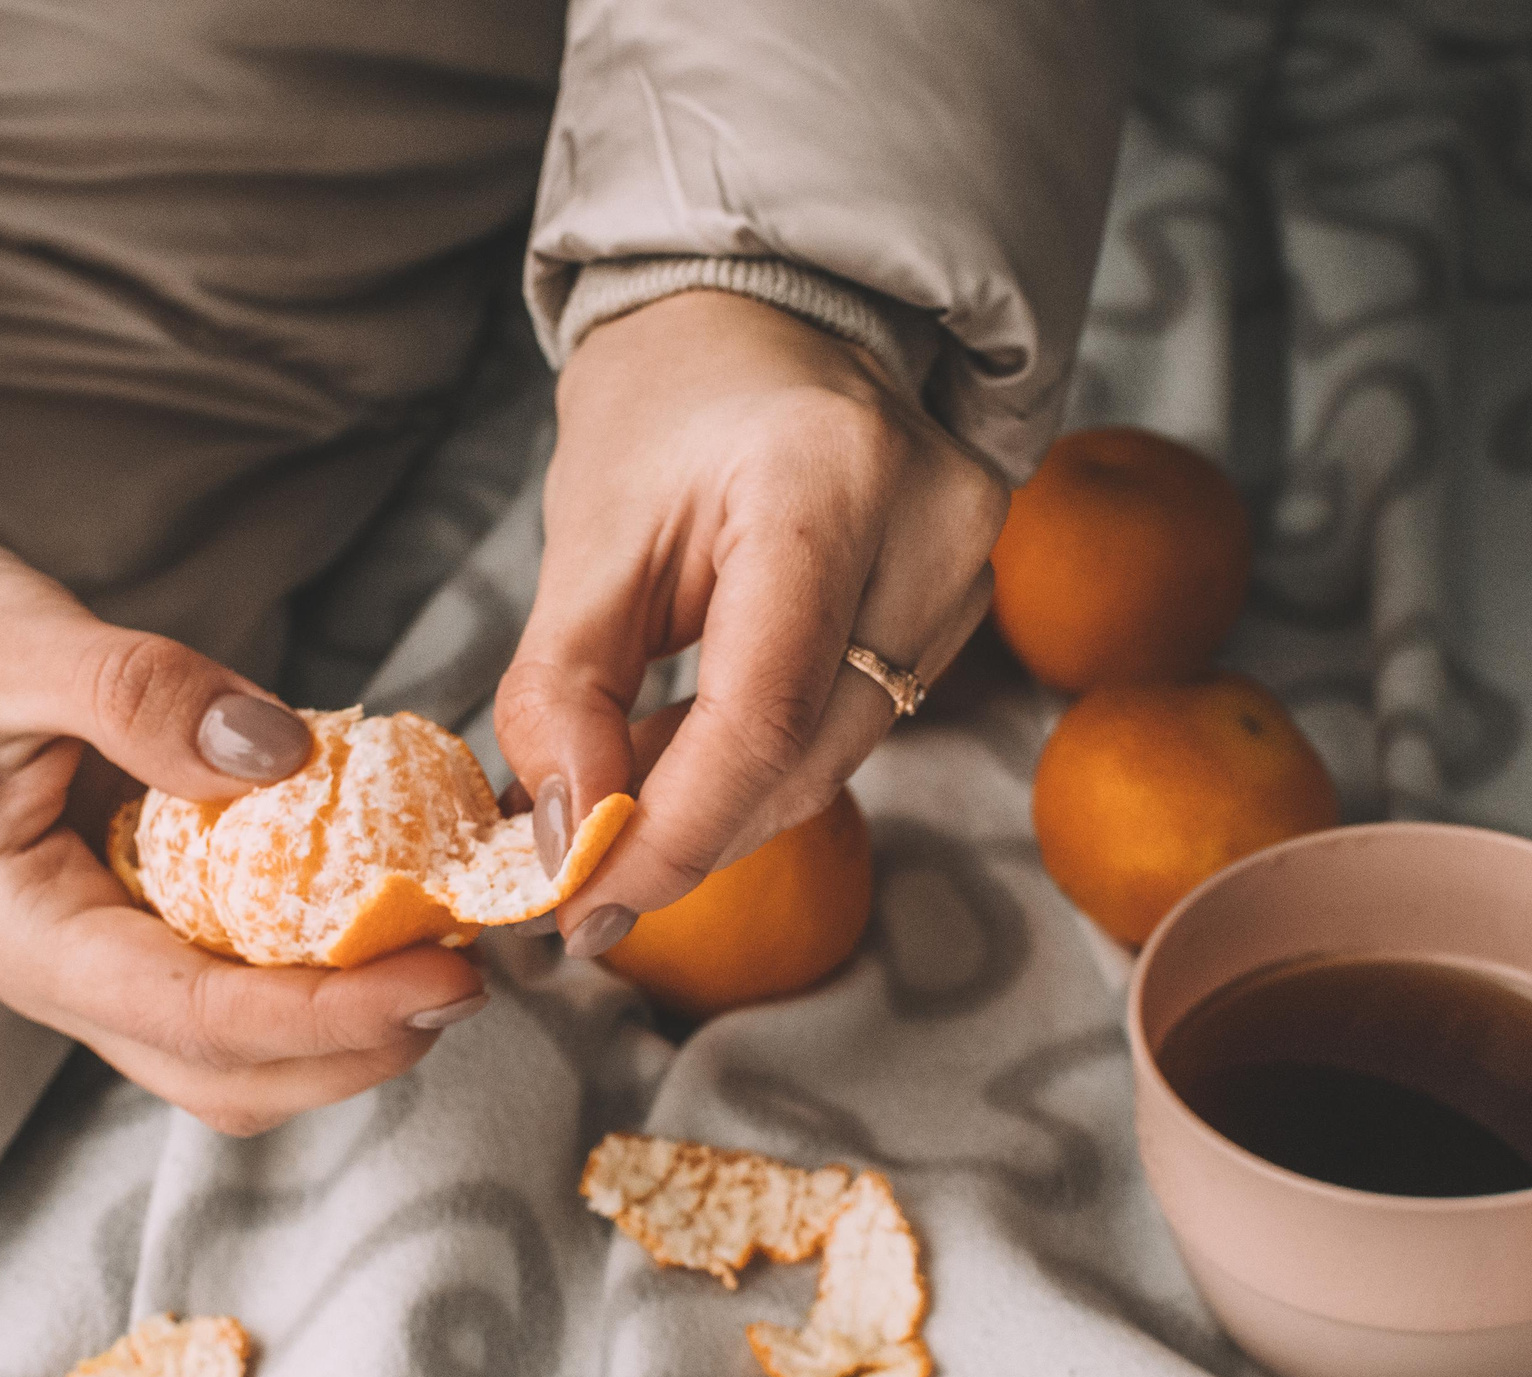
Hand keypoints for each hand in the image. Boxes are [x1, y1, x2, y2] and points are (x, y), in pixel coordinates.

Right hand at [0, 521, 487, 1134]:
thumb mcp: (15, 641)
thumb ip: (144, 698)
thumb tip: (284, 759)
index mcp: (13, 932)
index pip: (197, 1017)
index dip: (335, 1014)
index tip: (449, 978)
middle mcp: (49, 970)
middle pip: (226, 1073)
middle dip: (357, 1048)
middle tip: (472, 973)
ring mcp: (81, 954)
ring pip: (228, 1049)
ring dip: (339, 1026)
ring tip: (439, 949)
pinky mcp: (112, 918)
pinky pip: (222, 977)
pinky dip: (305, 966)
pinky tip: (370, 902)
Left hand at [496, 290, 1006, 955]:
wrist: (774, 316)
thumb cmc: (670, 402)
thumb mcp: (586, 533)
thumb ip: (564, 692)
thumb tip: (569, 840)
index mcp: (825, 480)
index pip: (763, 715)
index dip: (672, 833)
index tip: (584, 904)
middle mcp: (931, 526)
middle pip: (807, 757)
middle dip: (683, 832)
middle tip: (574, 865)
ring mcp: (967, 568)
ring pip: (833, 761)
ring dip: (716, 801)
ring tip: (618, 778)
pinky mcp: (965, 605)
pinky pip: (853, 728)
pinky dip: (760, 761)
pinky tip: (687, 742)